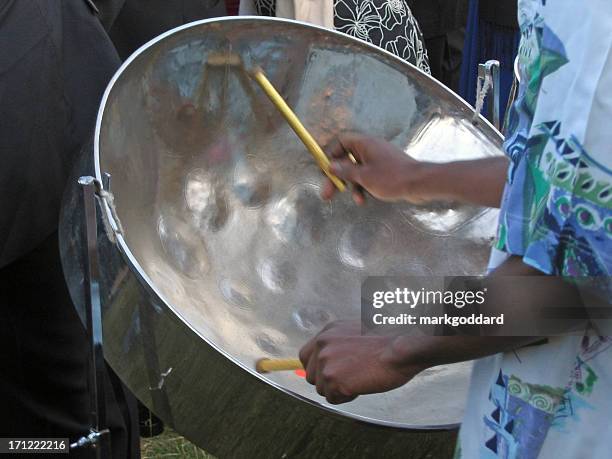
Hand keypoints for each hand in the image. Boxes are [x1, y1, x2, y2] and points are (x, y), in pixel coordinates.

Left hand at [298, 321, 423, 403]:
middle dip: (328, 381)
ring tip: (360, 379)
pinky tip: (362, 385)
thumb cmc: (387, 341)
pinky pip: (333, 398)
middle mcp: (322, 345)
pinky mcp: (334, 380)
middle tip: (350, 378)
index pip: (305, 356)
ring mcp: (326, 362)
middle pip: (311, 376)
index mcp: (327, 332)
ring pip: (322, 389)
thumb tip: (329, 363)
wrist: (400, 348)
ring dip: (339, 389)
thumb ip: (337, 345)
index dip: (317, 369)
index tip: (329, 374)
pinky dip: (346, 397)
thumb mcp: (355, 333)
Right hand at [322, 133, 433, 204]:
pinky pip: (369, 176)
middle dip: (337, 178)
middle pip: (347, 160)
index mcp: (364, 144)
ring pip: (358, 171)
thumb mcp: (363, 176)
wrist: (420, 184)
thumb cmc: (391, 177)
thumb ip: (345, 171)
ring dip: (353, 186)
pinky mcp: (385, 171)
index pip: (341, 142)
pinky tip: (364, 200)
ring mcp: (378, 160)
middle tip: (327, 194)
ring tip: (354, 200)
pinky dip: (364, 187)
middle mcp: (370, 149)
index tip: (326, 170)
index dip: (331, 154)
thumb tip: (330, 165)